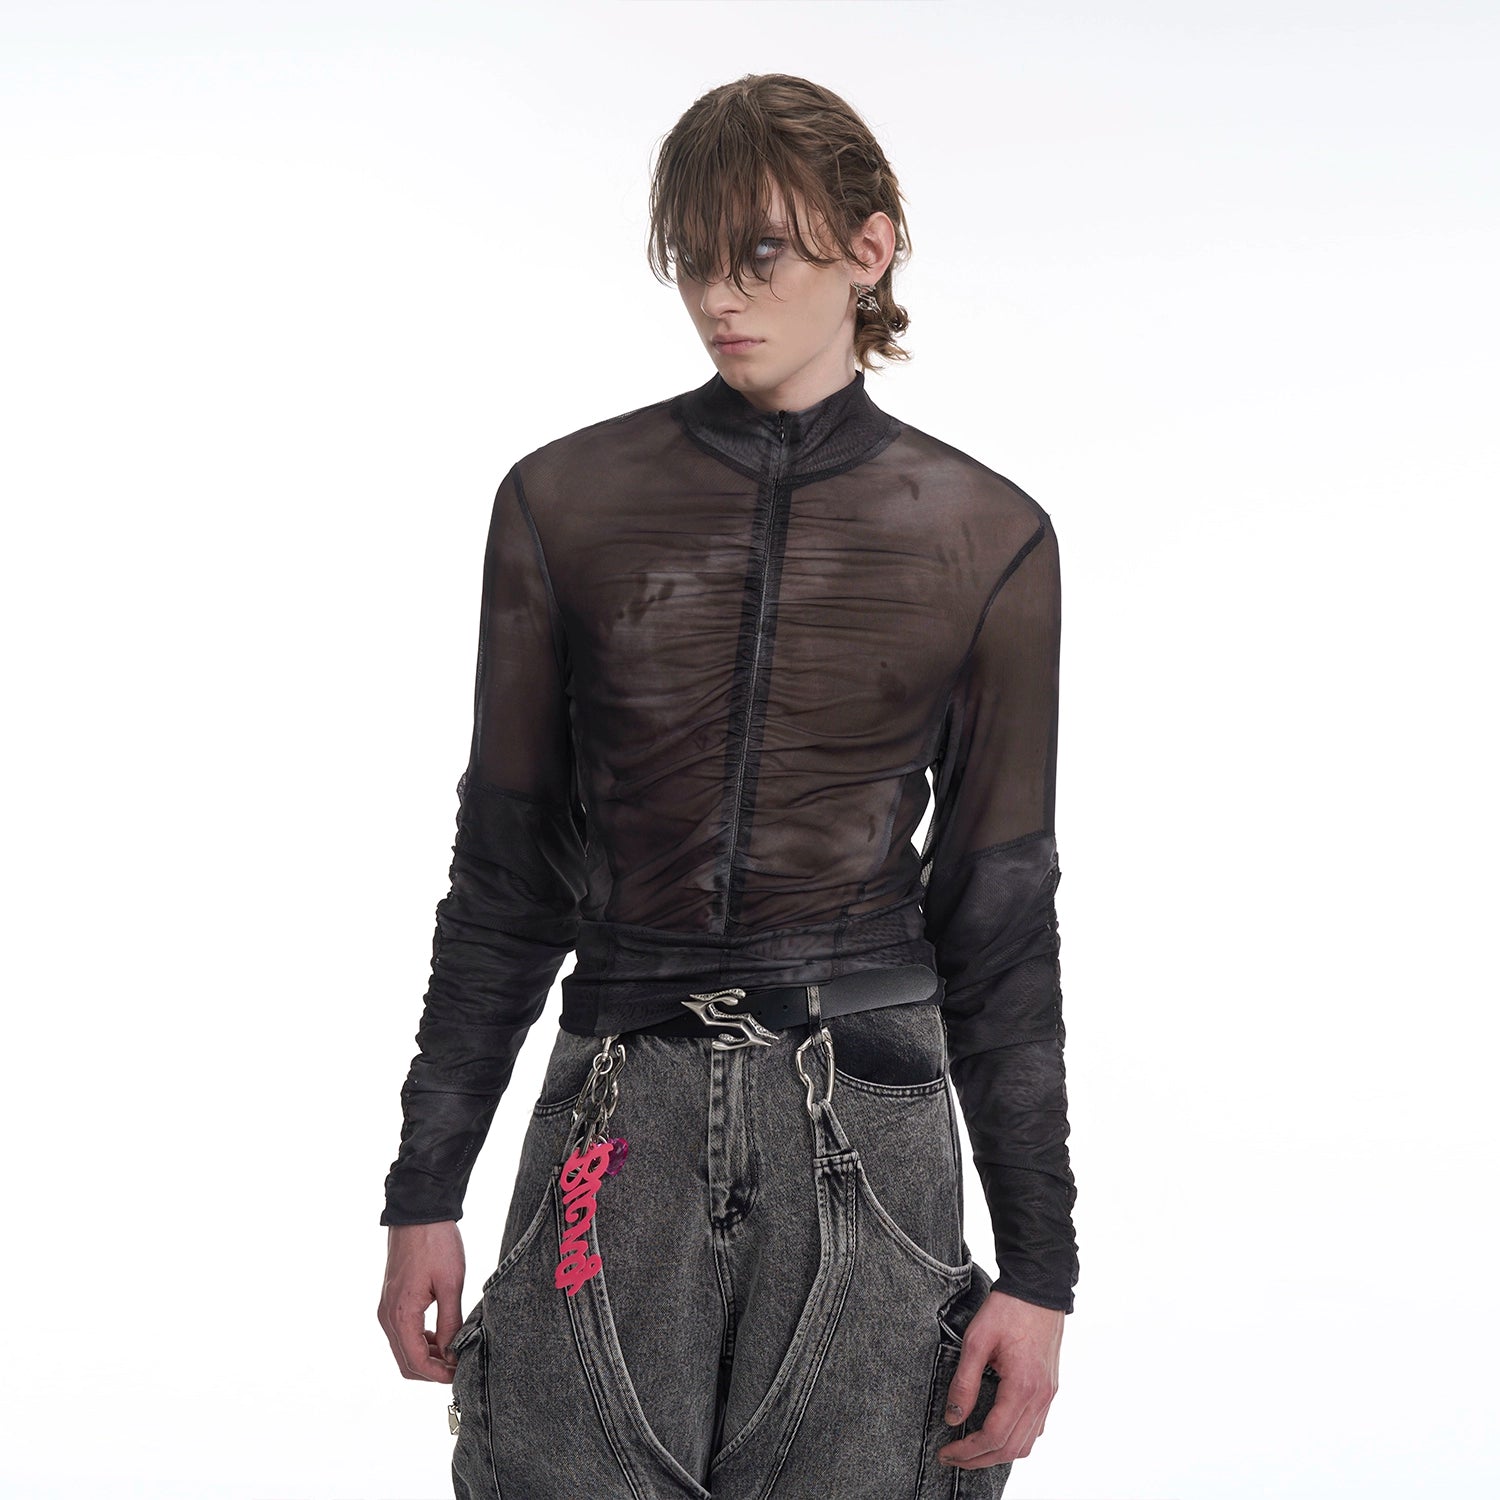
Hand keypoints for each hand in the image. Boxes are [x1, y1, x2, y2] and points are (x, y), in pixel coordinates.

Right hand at [378, 1221, 467, 1382]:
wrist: (418, 1212)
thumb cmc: (436, 1244)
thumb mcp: (450, 1284)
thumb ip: (450, 1322)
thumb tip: (453, 1353)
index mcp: (401, 1315)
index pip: (416, 1362)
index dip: (438, 1375)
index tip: (459, 1376)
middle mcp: (387, 1316)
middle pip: (406, 1362)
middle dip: (431, 1370)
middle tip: (458, 1367)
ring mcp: (387, 1308)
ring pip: (404, 1348)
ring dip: (427, 1356)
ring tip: (454, 1351)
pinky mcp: (392, 1300)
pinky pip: (403, 1332)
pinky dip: (421, 1340)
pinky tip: (442, 1334)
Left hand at [937, 1288, 1063, 1469]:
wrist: (1037, 1289)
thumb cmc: (1007, 1309)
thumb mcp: (976, 1340)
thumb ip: (965, 1382)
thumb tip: (953, 1417)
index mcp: (1023, 1386)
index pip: (994, 1436)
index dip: (968, 1450)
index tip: (946, 1450)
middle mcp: (1041, 1397)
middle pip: (1011, 1448)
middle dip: (979, 1459)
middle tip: (952, 1457)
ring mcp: (1048, 1395)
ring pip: (1026, 1444)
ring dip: (997, 1454)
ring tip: (970, 1451)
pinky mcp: (1049, 1389)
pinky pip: (1035, 1429)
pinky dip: (1014, 1440)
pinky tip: (995, 1433)